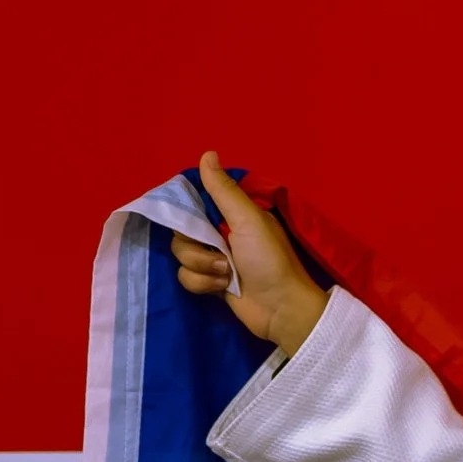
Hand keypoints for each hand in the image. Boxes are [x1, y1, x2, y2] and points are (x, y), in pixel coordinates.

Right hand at [169, 152, 328, 355]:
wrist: (281, 308)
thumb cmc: (269, 260)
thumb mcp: (248, 220)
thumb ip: (224, 190)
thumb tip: (207, 153)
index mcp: (232, 214)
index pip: (193, 203)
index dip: (187, 211)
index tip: (195, 219)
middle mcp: (221, 233)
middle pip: (181, 230)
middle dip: (197, 245)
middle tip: (221, 253)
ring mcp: (215, 258)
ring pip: (181, 254)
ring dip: (202, 265)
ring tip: (227, 273)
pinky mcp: (210, 282)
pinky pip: (186, 276)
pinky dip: (203, 283)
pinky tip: (223, 288)